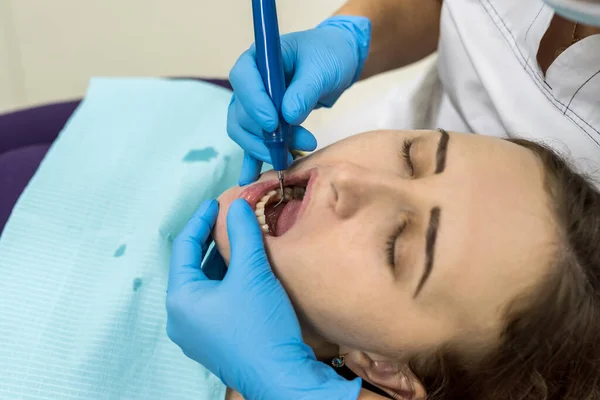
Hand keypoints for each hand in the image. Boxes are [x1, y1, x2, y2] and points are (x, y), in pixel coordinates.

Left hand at [166, 199, 360, 399]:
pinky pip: (214, 302)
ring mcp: (196, 334)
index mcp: (181, 299)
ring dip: (221, 261)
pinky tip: (246, 271)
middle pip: (192, 266)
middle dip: (211, 240)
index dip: (200, 220)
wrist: (281, 377)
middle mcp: (181, 318)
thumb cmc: (261, 327)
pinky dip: (226, 282)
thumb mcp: (252, 272)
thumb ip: (243, 234)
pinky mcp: (214, 342)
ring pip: (205, 285)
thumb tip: (237, 205)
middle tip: (229, 218)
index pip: (184, 247)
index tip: (216, 202)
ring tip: (240, 240)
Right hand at [227, 16, 371, 184]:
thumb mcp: (321, 68)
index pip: (243, 79)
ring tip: (294, 157)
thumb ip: (305, 90)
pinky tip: (252, 179)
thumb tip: (288, 116)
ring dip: (266, 149)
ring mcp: (254, 104)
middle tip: (301, 142)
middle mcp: (250, 83)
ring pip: (245, 133)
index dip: (254, 103)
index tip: (272, 122)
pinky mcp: (264, 123)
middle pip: (242, 113)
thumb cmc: (327, 56)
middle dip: (267, 133)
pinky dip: (254, 160)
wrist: (335, 63)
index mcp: (258, 59)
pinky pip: (254, 142)